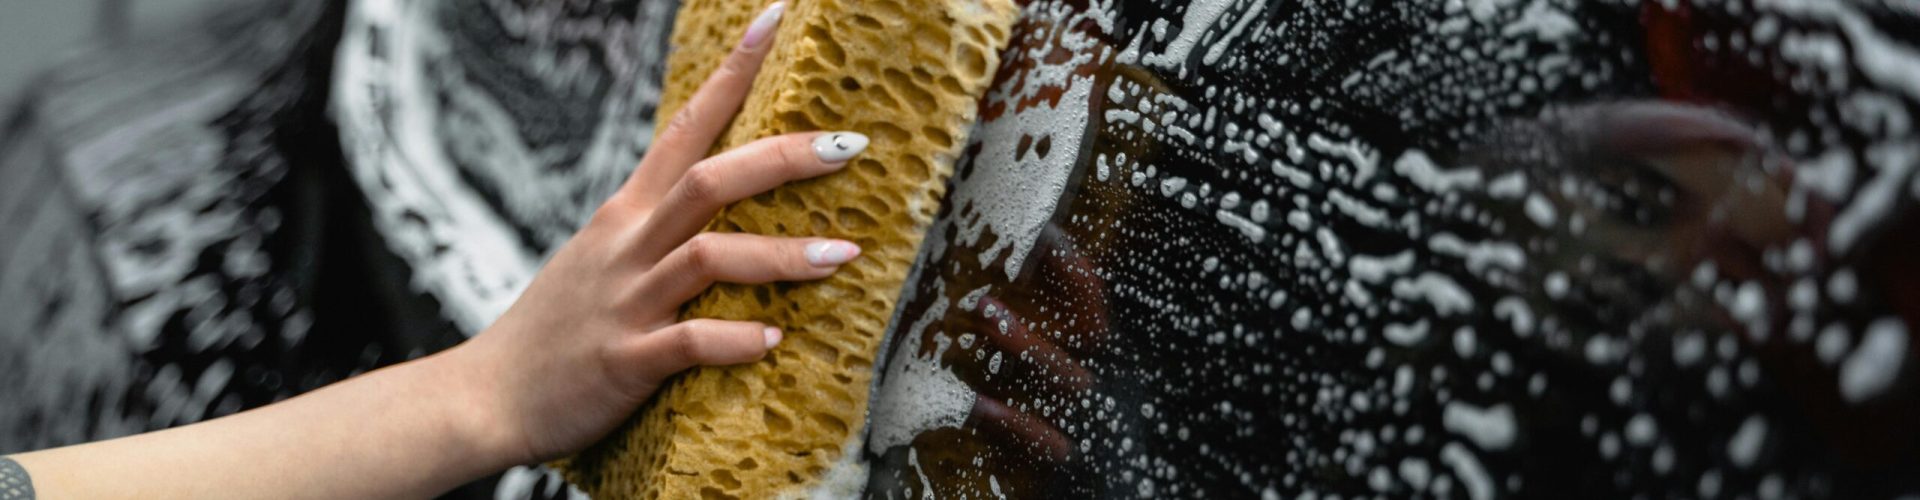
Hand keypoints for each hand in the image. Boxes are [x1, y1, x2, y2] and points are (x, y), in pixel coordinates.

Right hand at [442, 1, 868, 464]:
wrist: (486, 396)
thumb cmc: (558, 330)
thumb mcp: (603, 257)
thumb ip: (656, 226)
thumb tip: (718, 199)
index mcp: (626, 214)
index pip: (686, 128)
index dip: (733, 75)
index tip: (776, 21)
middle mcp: (627, 246)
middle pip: (708, 182)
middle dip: (782, 159)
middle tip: (849, 146)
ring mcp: (626, 302)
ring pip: (709, 258)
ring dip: (782, 255)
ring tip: (843, 255)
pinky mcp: (625, 361)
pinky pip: (687, 342)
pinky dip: (734, 339)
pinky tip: (772, 341)